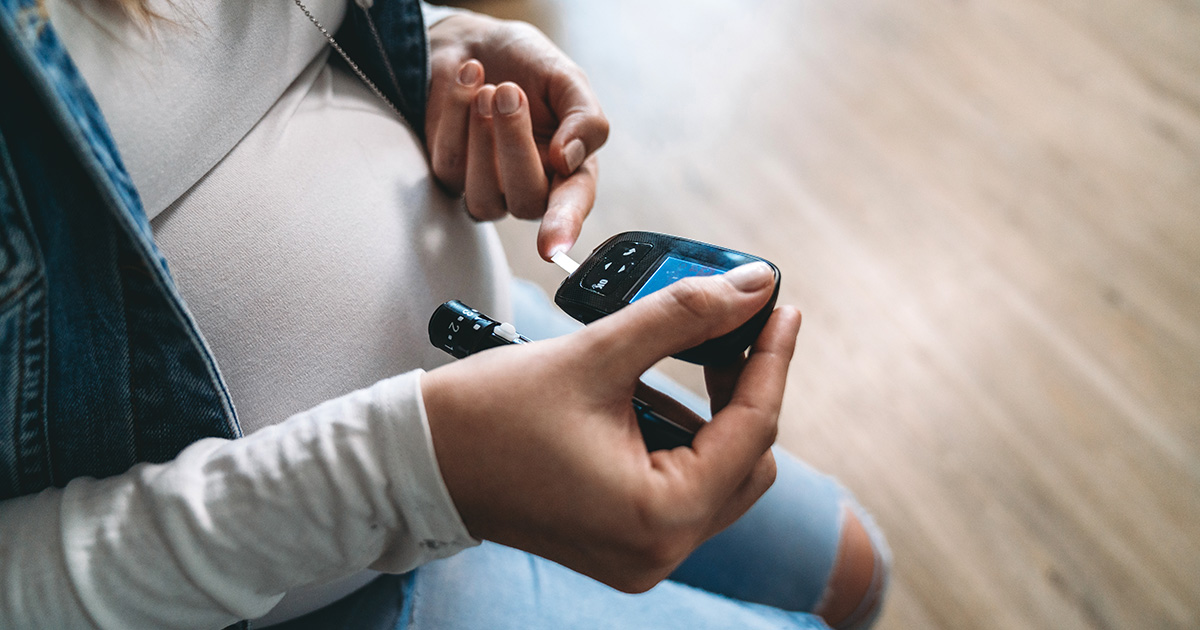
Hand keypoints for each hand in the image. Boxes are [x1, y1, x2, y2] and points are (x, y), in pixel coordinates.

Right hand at [420, 263, 800, 591]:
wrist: (420, 459)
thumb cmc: (491, 413)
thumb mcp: (597, 353)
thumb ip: (683, 316)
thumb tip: (754, 285)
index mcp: (658, 515)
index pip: (752, 430)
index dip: (772, 360)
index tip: (782, 307)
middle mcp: (659, 551)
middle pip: (747, 460)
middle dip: (743, 389)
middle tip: (732, 327)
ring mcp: (642, 555)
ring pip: (719, 476)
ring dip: (710, 414)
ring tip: (679, 357)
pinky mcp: (624, 543)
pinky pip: (682, 488)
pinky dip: (680, 439)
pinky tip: (648, 396)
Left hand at [425, 13, 609, 259]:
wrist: (474, 43)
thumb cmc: (529, 66)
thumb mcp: (567, 80)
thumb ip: (585, 119)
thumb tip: (569, 160)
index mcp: (571, 171)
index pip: (572, 206)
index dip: (564, 227)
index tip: (551, 248)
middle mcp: (532, 188)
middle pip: (525, 201)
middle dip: (514, 144)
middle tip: (509, 91)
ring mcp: (489, 188)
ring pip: (483, 197)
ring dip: (482, 137)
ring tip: (488, 88)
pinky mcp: (451, 176)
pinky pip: (450, 165)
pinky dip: (455, 114)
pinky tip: (467, 79)